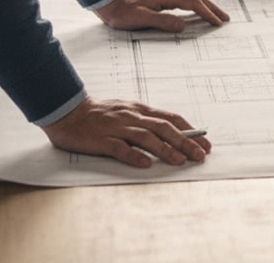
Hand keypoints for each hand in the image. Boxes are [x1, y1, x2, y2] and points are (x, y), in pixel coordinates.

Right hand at [42, 96, 209, 168]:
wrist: (69, 112)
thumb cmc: (100, 114)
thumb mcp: (127, 111)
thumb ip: (146, 121)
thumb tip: (172, 132)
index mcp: (140, 110)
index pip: (171, 118)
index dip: (190, 130)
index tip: (205, 142)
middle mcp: (132, 117)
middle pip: (163, 128)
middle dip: (185, 141)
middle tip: (200, 155)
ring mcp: (117, 127)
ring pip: (146, 138)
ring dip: (165, 149)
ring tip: (180, 161)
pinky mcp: (102, 139)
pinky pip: (120, 148)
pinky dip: (134, 156)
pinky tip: (145, 164)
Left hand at [94, 0, 229, 33]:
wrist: (109, 3)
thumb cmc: (122, 13)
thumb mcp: (140, 19)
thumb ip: (162, 22)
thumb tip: (183, 26)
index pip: (193, 4)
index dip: (207, 13)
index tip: (218, 23)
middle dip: (213, 8)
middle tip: (225, 18)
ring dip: (206, 6)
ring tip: (216, 15)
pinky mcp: (162, 0)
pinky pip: (185, 1)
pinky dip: (196, 6)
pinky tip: (197, 12)